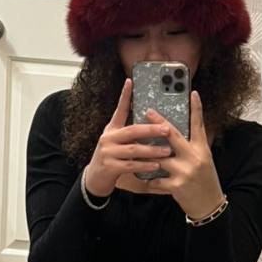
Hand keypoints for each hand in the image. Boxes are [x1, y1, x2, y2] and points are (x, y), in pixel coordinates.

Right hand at [84, 78, 172, 197]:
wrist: (95, 179)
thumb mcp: (117, 143)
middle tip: (167, 129)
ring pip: (133, 149)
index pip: (119, 110)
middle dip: (151, 129)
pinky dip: (144, 165)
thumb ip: (130, 135)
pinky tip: (155, 165)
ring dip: (151, 150)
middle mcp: (108, 138)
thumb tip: (151, 125)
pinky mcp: (109, 167)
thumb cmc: (111, 159)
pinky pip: (130, 165)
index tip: (130, 81)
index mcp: (111, 129)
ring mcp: (108, 152)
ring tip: (167, 150)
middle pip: (132, 130)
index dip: (124, 96)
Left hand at [143, 90, 224, 218]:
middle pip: (174, 136)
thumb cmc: (205, 180)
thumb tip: (178, 132)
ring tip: (135, 148)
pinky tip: (144, 178)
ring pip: (159, 157)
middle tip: (148, 111)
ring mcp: (185, 172)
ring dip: (147, 154)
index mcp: (201, 149)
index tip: (193, 93)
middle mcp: (194, 158)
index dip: (196, 108)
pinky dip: (149, 178)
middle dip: (159, 123)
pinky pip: (156, 179)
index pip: (199, 125)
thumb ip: (192, 146)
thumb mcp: (204, 159)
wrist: (209, 205)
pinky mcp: (176, 186)